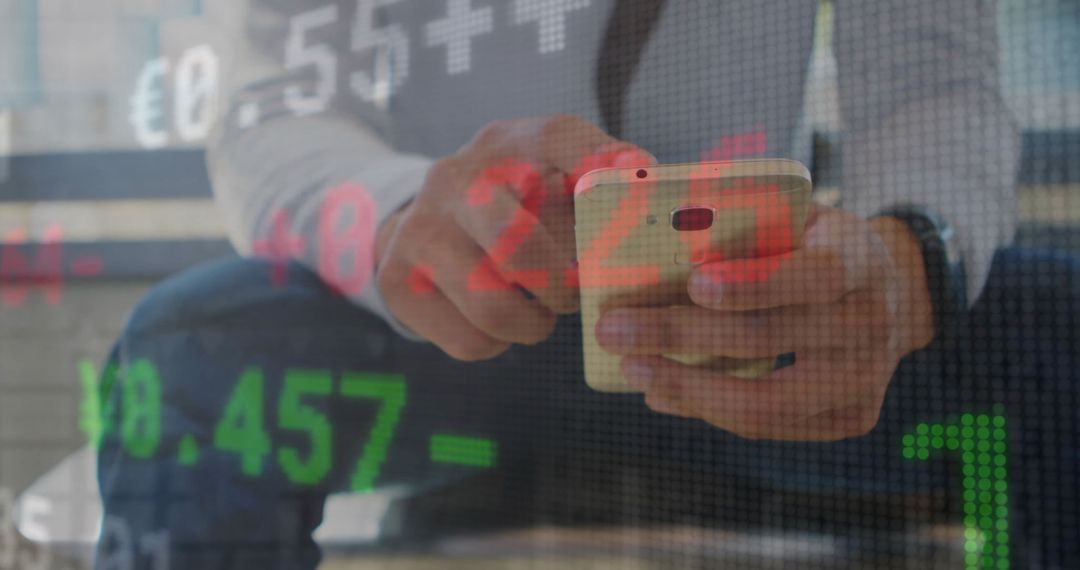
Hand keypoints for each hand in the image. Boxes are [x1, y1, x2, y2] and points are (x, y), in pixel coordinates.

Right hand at [376, 115, 653, 360]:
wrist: (419, 225)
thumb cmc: (514, 208)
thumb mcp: (551, 182)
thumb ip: (607, 189)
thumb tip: (679, 206)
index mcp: (508, 144)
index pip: (558, 138)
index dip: (601, 159)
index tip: (640, 177)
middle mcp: (456, 177)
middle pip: (516, 242)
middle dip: (559, 286)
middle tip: (571, 297)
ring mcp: (419, 228)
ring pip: (491, 304)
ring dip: (531, 326)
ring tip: (537, 318)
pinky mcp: (396, 280)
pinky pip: (468, 340)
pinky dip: (494, 345)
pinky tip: (494, 323)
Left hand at [595, 205, 934, 440]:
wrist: (889, 292)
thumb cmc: (814, 245)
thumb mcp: (795, 218)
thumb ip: (742, 225)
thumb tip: (653, 239)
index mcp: (857, 258)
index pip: (812, 275)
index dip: (754, 283)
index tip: (694, 283)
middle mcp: (870, 323)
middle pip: (768, 338)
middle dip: (679, 335)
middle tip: (613, 329)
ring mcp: (864, 378)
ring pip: (765, 400)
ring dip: (685, 387)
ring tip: (632, 368)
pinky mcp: (850, 417)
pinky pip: (768, 424)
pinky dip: (707, 409)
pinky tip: (662, 393)